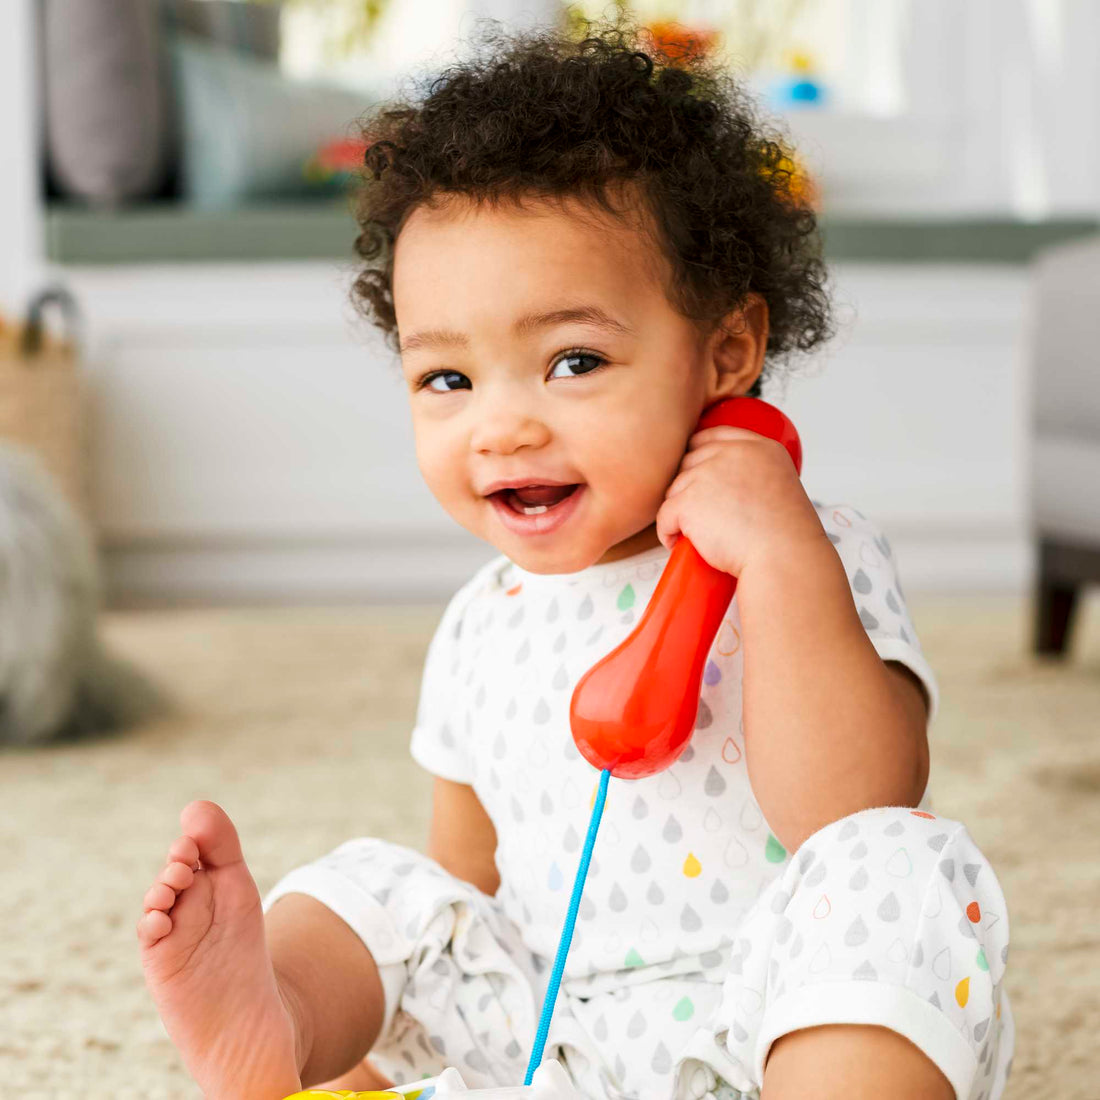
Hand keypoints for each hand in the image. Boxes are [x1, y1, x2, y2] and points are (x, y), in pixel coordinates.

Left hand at [655, 425, 825, 577]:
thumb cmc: (786, 538)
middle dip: (689, 488)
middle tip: (701, 515)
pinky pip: (664, 515)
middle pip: (689, 461)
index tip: (696, 468)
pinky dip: (668, 533)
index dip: (699, 451)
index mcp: (760, 449)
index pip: (715, 436)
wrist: (783, 557)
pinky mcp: (687, 501)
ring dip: (679, 512)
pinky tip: (679, 543)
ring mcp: (707, 475)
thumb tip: (727, 488)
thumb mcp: (782, 490)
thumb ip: (755, 478)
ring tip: (697, 535)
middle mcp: (732, 454)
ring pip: (675, 489)